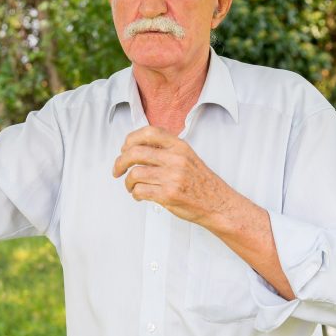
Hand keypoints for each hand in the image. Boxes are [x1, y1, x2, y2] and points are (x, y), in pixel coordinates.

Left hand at [112, 126, 239, 225]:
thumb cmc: (202, 182)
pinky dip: (135, 194)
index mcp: (179, 146)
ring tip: (131, 186)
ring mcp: (171, 177)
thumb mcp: (188, 156)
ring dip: (127, 182)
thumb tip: (138, 147)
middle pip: (134, 153)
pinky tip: (139, 195)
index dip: (130, 139)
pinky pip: (140, 191)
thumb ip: (167, 149)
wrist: (218, 203)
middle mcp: (175, 159)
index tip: (125, 148)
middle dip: (120, 162)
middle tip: (118, 170)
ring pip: (134, 174)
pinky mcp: (168, 195)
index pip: (148, 132)